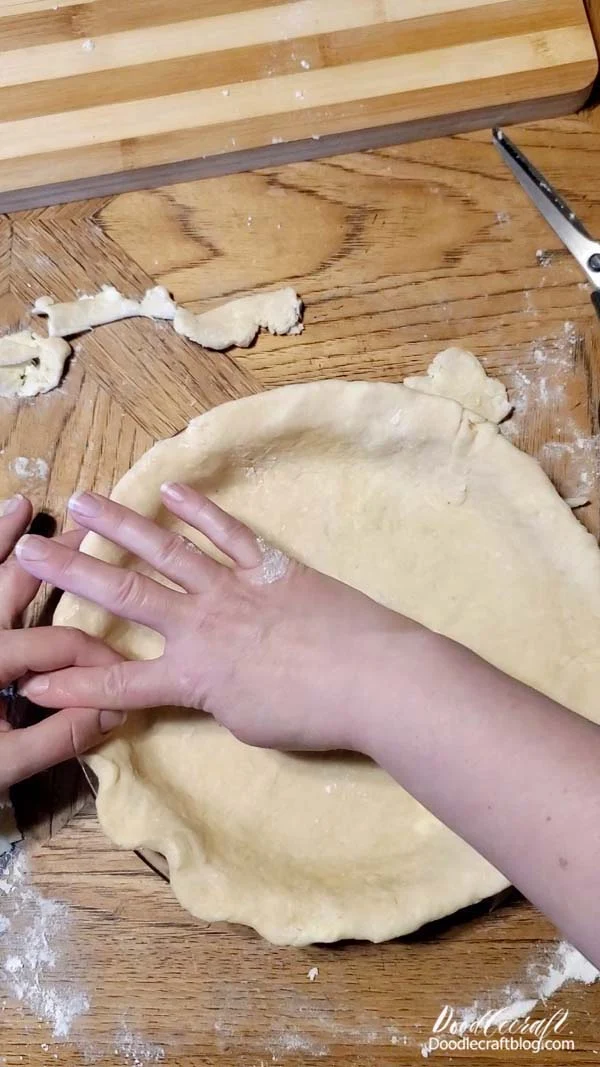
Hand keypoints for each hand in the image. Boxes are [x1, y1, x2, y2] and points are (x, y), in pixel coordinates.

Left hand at [0, 495, 124, 789]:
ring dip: (0, 539)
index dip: (98, 657)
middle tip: (86, 531)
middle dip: (57, 559)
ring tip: (20, 506)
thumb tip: (116, 709)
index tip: (124, 672)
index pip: (58, 644)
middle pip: (16, 584)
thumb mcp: (4, 765)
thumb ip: (59, 736)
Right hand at [16, 485, 422, 751]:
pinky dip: (198, 510)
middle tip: (28, 552)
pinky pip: (226, 533)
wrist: (374, 678)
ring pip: (165, 551)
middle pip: (124, 596)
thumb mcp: (247, 724)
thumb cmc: (314, 715)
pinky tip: (171, 490)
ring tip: (82, 503)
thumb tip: (206, 678)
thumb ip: (213, 697)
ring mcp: (232, 588)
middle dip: (70, 576)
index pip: (118, 684)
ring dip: (120, 525)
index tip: (30, 679)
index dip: (72, 685)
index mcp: (192, 676)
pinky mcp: (267, 566)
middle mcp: (201, 624)